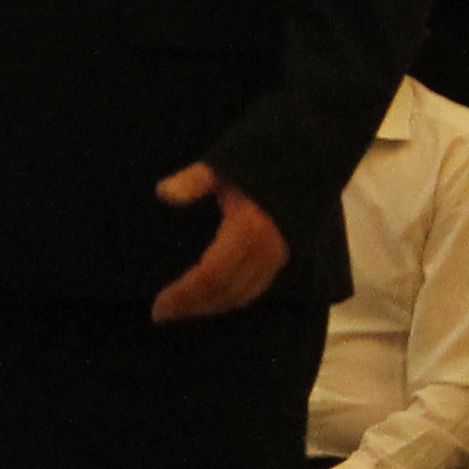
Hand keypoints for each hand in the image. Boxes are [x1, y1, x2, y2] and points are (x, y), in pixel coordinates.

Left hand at [149, 163, 286, 322]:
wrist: (310, 155)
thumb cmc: (262, 157)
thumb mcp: (223, 164)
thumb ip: (193, 181)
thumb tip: (163, 194)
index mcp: (247, 231)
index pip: (210, 276)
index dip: (184, 296)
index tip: (158, 308)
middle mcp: (266, 252)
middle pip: (225, 292)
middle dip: (194, 306)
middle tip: (163, 313)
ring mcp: (280, 256)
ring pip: (244, 295)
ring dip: (213, 306)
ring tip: (185, 308)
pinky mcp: (288, 255)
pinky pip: (257, 288)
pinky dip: (233, 298)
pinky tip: (215, 295)